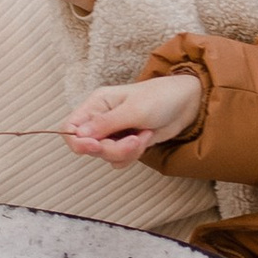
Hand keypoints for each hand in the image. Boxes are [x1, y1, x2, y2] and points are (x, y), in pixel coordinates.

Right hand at [64, 73, 200, 165]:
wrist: (186, 104)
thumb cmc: (160, 98)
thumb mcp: (133, 110)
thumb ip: (105, 124)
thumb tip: (78, 135)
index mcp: (97, 104)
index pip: (70, 127)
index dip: (78, 141)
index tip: (96, 146)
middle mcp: (101, 119)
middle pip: (89, 147)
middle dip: (113, 149)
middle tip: (134, 140)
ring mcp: (113, 132)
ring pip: (105, 156)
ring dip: (126, 152)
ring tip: (143, 137)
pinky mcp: (126, 143)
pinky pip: (119, 160)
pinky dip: (133, 155)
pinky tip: (146, 139)